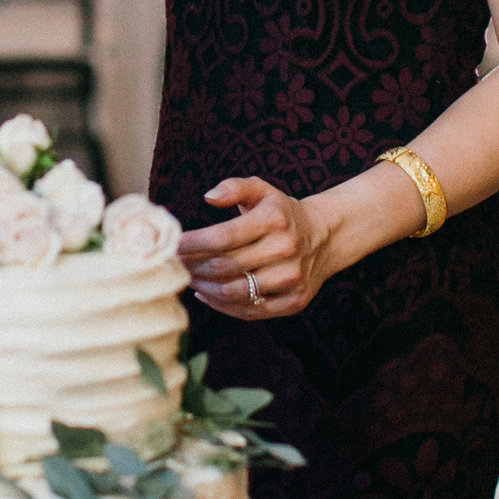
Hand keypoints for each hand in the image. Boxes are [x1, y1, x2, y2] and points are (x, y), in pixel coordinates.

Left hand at [179, 176, 330, 321]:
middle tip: (176, 264)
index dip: (193, 243)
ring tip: (189, 278)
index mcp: (275, 220)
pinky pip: (250, 311)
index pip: (224, 236)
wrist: (324, 237)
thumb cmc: (281, 213)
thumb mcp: (262, 190)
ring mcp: (292, 278)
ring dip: (204, 288)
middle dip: (193, 267)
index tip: (174, 245)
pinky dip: (223, 306)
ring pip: (234, 292)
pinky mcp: (295, 301)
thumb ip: (235, 187)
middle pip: (226, 266)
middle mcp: (286, 250)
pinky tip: (207, 294)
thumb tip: (208, 196)